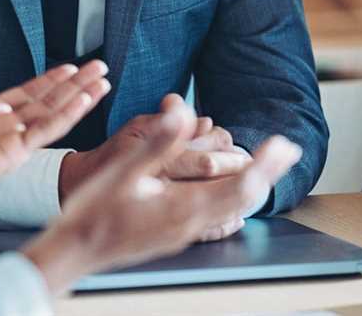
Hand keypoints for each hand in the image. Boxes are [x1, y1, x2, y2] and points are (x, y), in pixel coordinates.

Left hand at [0, 38, 108, 241]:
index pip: (30, 92)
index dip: (52, 79)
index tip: (72, 66)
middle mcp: (7, 124)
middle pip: (50, 100)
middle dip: (76, 84)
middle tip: (100, 68)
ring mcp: (14, 139)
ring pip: (55, 114)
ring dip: (80, 98)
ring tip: (102, 82)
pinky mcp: (16, 153)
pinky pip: (47, 131)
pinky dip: (67, 116)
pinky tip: (84, 102)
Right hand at [22, 99, 301, 294]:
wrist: (75, 250)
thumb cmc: (93, 211)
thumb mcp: (123, 169)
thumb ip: (158, 142)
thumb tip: (182, 111)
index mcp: (182, 207)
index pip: (239, 186)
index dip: (264, 164)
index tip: (280, 143)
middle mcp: (190, 224)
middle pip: (243, 199)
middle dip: (267, 172)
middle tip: (286, 148)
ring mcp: (184, 233)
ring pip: (232, 209)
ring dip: (252, 185)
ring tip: (267, 165)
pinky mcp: (175, 235)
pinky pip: (217, 220)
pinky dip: (233, 202)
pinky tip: (233, 197)